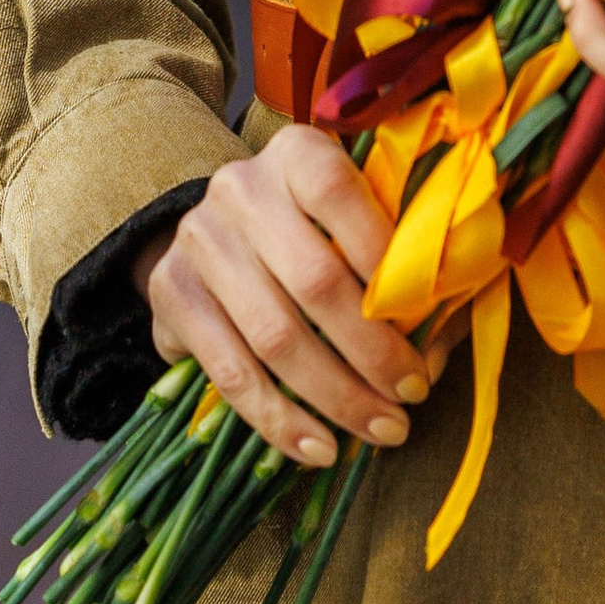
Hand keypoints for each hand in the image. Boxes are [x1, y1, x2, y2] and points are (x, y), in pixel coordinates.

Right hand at [133, 129, 437, 469]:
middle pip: (314, 281)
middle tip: (413, 397)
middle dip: (372, 352)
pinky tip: (319, 449)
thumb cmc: (315, 231)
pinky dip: (280, 420)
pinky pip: (230, 372)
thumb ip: (402, 272)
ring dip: (336, 397)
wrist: (218, 232)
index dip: (385, 257)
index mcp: (298, 154)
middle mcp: (242, 189)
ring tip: (382, 431)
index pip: (340, 193)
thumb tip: (433, 351)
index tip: (425, 322)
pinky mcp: (171, 294)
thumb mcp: (358, 224)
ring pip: (275, 336)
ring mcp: (200, 241)